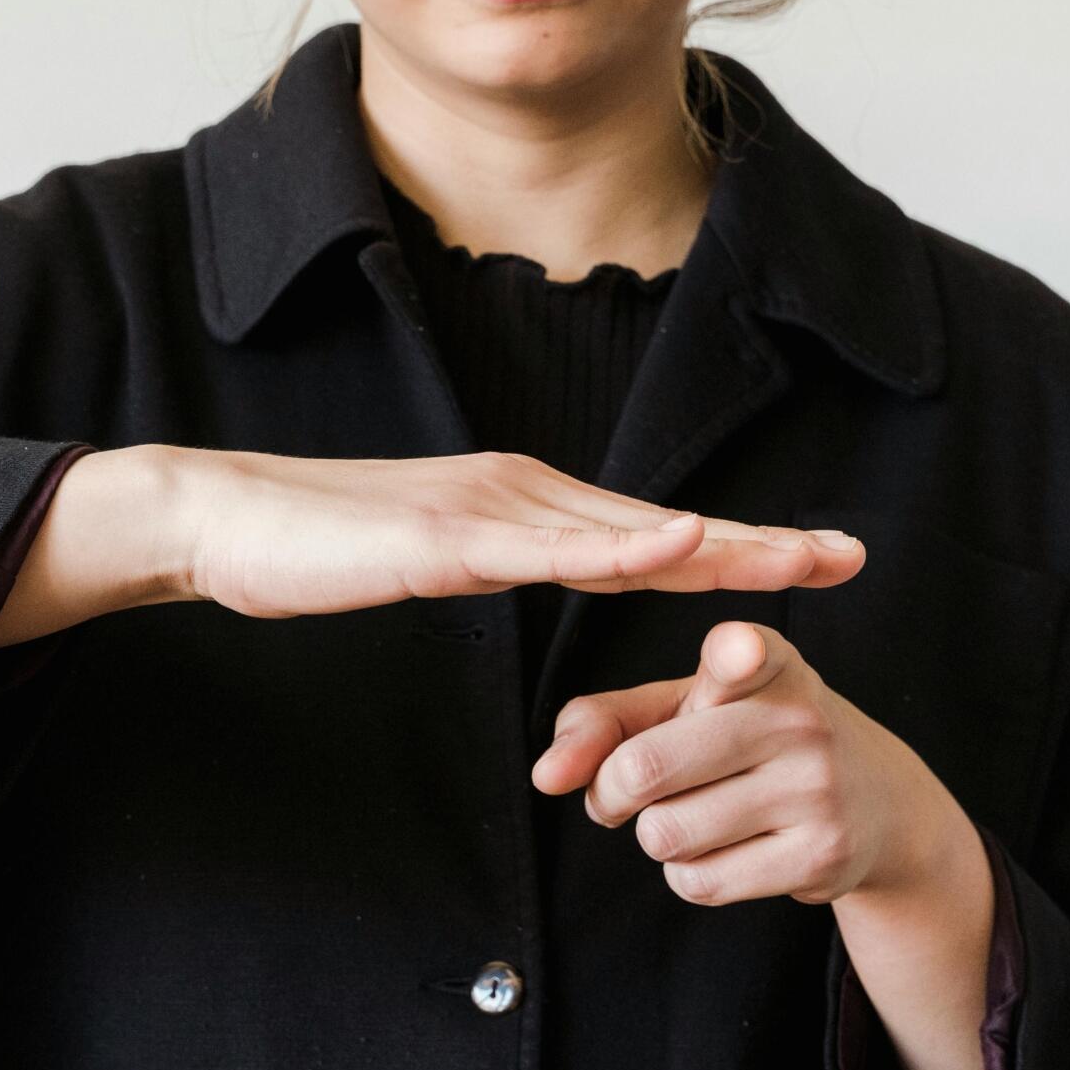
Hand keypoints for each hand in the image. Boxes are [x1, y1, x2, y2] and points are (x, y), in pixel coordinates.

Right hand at [171, 448, 864, 619]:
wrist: (219, 519)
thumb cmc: (310, 548)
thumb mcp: (423, 560)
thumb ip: (487, 562)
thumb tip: (531, 575)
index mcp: (520, 506)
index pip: (645, 535)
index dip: (732, 546)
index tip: (809, 560)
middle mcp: (520, 494)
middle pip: (660, 527)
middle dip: (759, 543)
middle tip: (851, 554)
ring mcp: (487, 510)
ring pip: (625, 533)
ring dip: (720, 543)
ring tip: (800, 557)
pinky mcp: (445, 538)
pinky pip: (549, 549)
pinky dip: (623, 548)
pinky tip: (682, 544)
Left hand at [531, 619, 950, 907]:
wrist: (878, 806)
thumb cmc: (751, 742)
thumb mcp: (685, 709)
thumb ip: (603, 723)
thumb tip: (546, 776)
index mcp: (764, 662)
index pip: (742, 654)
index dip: (732, 656)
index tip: (737, 653)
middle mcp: (798, 717)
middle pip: (644, 769)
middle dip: (611, 793)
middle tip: (624, 793)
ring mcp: (816, 790)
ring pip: (665, 834)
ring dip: (658, 835)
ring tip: (696, 814)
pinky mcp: (821, 856)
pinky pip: (699, 881)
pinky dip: (690, 874)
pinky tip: (728, 848)